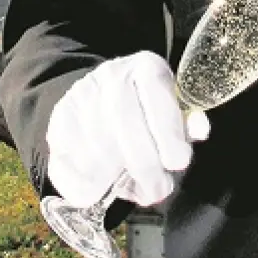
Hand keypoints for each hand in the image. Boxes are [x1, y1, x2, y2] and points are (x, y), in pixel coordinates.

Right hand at [45, 51, 209, 207]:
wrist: (99, 101)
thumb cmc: (148, 113)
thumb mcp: (173, 113)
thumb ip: (187, 123)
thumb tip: (199, 129)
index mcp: (145, 67)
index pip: (156, 96)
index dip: (169, 133)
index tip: (177, 162)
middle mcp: (110, 76)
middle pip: (125, 124)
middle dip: (146, 166)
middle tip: (158, 190)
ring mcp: (80, 96)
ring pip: (98, 145)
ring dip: (118, 177)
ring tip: (136, 189)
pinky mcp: (58, 120)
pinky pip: (72, 159)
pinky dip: (90, 181)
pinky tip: (105, 185)